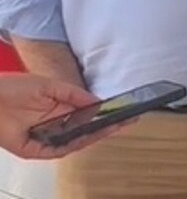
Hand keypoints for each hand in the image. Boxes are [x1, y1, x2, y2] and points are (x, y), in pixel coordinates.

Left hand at [0, 73, 131, 159]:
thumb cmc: (11, 89)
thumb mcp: (49, 85)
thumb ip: (73, 94)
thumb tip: (97, 101)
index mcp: (58, 110)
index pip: (87, 115)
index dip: (104, 114)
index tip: (122, 111)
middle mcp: (54, 125)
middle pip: (84, 130)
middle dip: (106, 127)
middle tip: (126, 122)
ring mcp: (45, 138)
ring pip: (74, 141)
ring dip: (93, 136)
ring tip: (112, 128)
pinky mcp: (34, 149)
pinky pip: (57, 150)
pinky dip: (72, 145)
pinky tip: (86, 138)